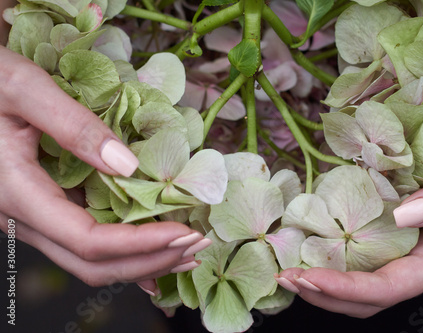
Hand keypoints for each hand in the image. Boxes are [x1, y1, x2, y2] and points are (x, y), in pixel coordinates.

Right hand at [0, 46, 209, 293]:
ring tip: (185, 250)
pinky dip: (125, 248)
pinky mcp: (43, 207)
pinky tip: (153, 246)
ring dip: (141, 260)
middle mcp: (23, 218)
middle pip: (93, 264)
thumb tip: (128, 165)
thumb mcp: (23, 88)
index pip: (88, 240)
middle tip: (196, 247)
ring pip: (90, 260)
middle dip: (150, 260)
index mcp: (17, 194)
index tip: (185, 232)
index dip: (141, 243)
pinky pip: (86, 242)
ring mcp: (33, 217)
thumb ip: (73, 125)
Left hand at [275, 151, 422, 316]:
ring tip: (285, 268)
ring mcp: (404, 247)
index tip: (307, 277)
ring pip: (359, 279)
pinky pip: (358, 251)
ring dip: (321, 280)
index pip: (390, 288)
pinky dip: (329, 254)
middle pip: (367, 297)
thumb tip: (403, 215)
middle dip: (323, 293)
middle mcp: (419, 260)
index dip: (347, 289)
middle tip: (283, 277)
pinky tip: (306, 243)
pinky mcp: (391, 228)